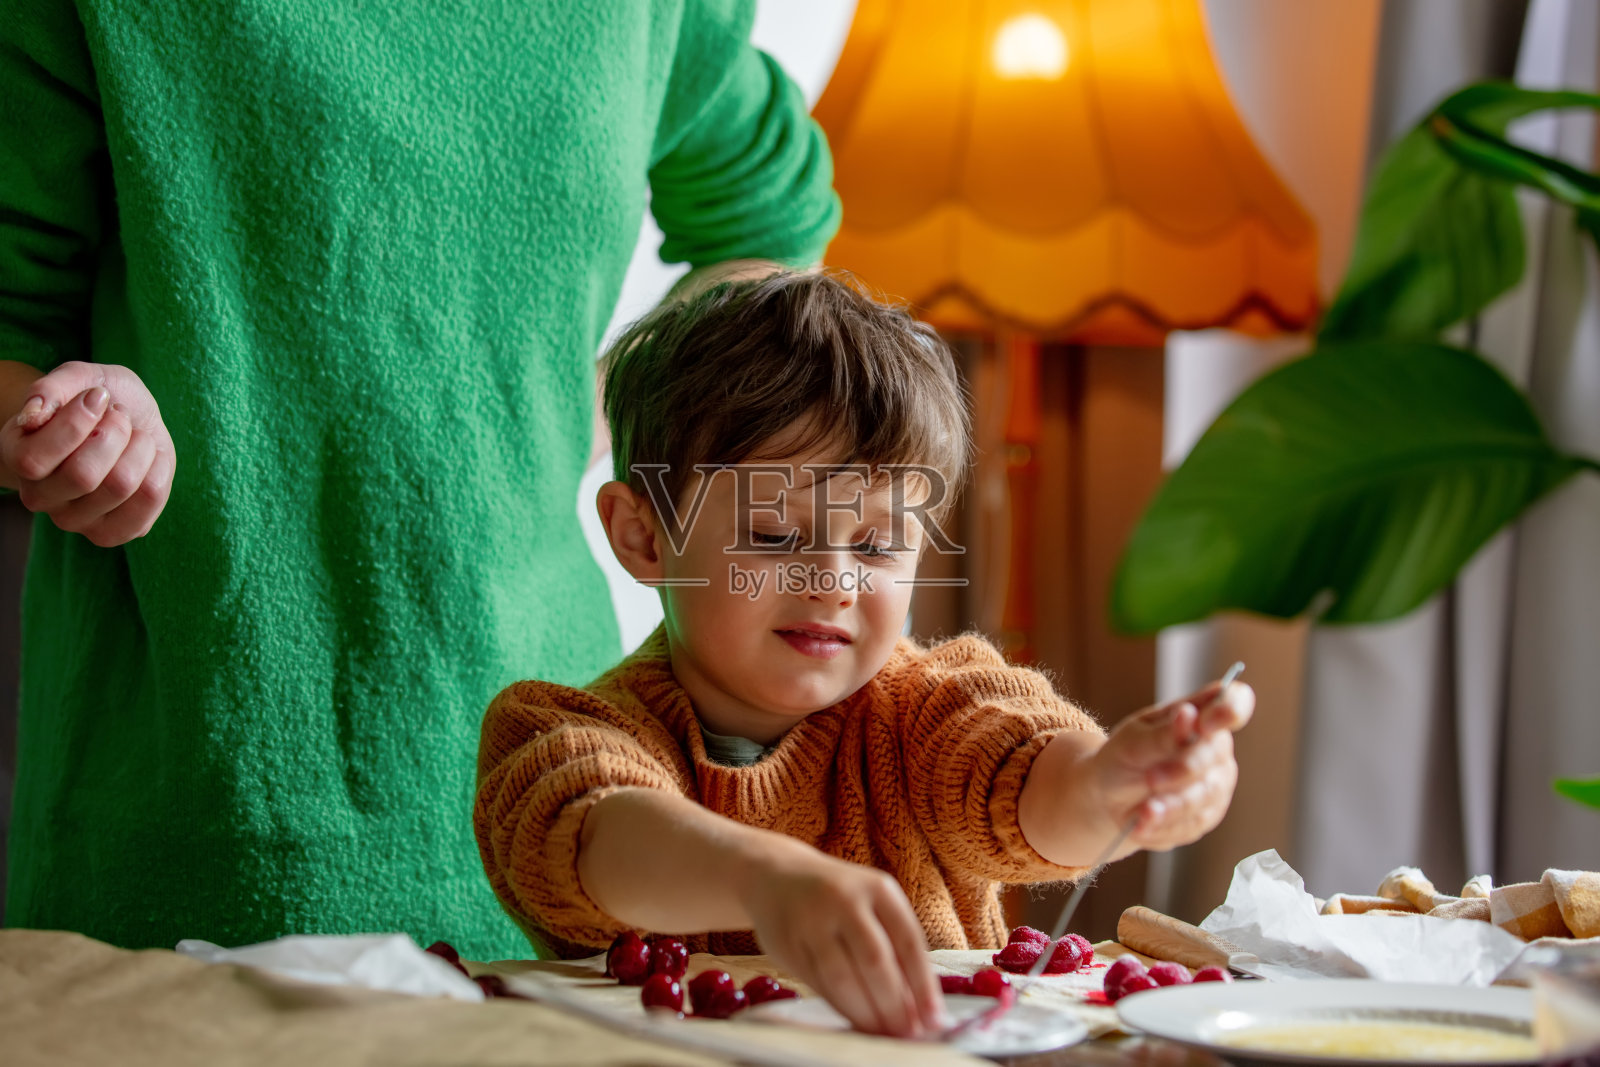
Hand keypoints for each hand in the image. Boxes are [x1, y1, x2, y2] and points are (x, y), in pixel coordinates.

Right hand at [0, 361, 174, 545]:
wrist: (130, 418)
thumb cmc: (97, 398)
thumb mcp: (78, 378)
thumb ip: (52, 388)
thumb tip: (33, 414)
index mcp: (18, 456)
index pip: (34, 460)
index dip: (76, 422)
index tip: (97, 397)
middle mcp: (40, 497)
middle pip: (83, 476)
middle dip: (114, 432)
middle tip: (118, 417)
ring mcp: (77, 521)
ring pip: (120, 485)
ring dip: (139, 446)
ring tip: (134, 435)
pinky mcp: (116, 531)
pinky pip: (150, 498)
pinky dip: (158, 467)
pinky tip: (148, 457)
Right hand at [740, 846, 943, 1037]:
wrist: (776, 874)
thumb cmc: (839, 897)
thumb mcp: (872, 904)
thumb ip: (894, 944)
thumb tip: (918, 1003)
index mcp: (878, 888)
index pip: (908, 941)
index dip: (923, 984)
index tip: (934, 1018)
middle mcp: (844, 899)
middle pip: (875, 960)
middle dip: (894, 1004)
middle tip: (906, 1033)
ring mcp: (811, 920)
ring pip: (842, 977)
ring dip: (865, 1012)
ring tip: (882, 1033)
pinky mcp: (786, 942)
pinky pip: (817, 983)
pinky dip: (839, 1007)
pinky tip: (854, 1020)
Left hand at [1089, 678, 1255, 852]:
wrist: (1107, 799)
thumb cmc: (1122, 759)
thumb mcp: (1133, 742)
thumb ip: (1163, 733)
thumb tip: (1188, 715)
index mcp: (1200, 715)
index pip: (1234, 701)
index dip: (1231, 708)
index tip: (1206, 723)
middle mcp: (1216, 748)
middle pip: (1215, 754)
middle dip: (1182, 768)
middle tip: (1151, 778)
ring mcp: (1217, 783)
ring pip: (1205, 794)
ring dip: (1171, 805)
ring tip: (1143, 811)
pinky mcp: (1208, 814)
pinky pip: (1193, 822)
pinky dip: (1164, 824)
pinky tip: (1143, 823)